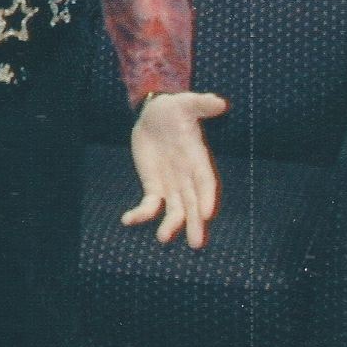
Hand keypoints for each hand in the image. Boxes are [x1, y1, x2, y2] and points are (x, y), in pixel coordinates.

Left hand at [122, 91, 228, 248]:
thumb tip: (219, 102)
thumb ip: (201, 103)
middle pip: (193, 203)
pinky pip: (150, 203)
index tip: (207, 214)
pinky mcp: (154, 185)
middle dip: (195, 223)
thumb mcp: (186, 102)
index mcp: (198, 158)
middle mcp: (187, 176)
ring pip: (175, 209)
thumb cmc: (175, 108)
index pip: (205, 181)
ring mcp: (172, 183)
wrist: (156, 115)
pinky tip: (128, 220)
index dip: (207, 197)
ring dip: (170, 224)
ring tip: (163, 238)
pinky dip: (141, 213)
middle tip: (196, 244)